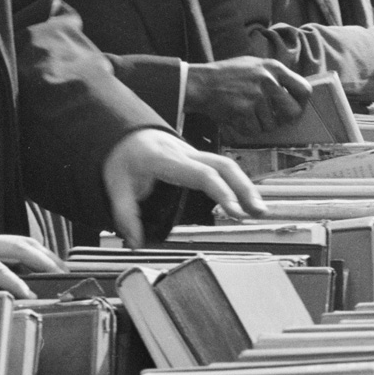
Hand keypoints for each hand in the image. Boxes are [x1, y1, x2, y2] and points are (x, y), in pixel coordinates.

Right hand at [0, 220, 62, 298]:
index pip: (13, 242)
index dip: (36, 251)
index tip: (54, 265)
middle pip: (22, 242)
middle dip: (46, 255)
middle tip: (65, 271)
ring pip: (16, 247)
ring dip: (39, 260)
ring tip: (56, 275)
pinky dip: (11, 279)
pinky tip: (24, 292)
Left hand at [103, 128, 263, 245]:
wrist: (123, 131)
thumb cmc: (121, 156)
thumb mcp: (115, 185)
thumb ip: (125, 215)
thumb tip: (135, 243)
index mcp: (167, 159)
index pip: (202, 174)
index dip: (222, 192)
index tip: (235, 212)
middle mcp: (185, 153)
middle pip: (224, 165)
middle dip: (244, 188)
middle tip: (258, 212)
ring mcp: (192, 153)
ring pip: (227, 163)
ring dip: (245, 186)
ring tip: (258, 210)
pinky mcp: (196, 157)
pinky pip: (222, 166)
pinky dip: (237, 181)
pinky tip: (245, 199)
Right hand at [185, 56, 312, 129]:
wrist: (201, 83)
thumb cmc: (227, 75)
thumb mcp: (255, 65)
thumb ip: (275, 76)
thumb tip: (295, 94)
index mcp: (274, 68)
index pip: (305, 89)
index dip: (302, 104)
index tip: (295, 109)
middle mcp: (268, 81)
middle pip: (293, 112)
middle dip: (284, 121)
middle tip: (272, 120)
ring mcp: (257, 96)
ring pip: (271, 126)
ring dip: (260, 125)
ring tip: (246, 114)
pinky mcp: (244, 110)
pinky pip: (254, 131)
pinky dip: (245, 129)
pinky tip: (236, 118)